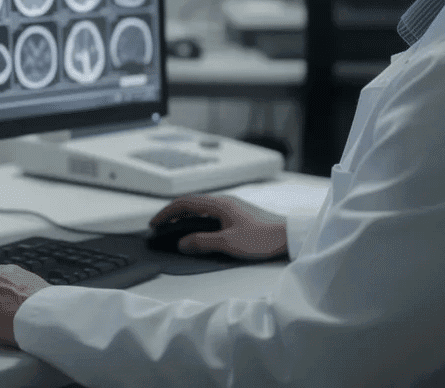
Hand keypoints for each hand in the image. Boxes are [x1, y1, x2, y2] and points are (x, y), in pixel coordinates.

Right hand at [150, 194, 287, 259]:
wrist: (289, 234)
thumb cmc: (263, 237)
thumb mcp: (229, 243)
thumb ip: (202, 242)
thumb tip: (182, 243)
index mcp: (219, 204)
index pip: (185, 203)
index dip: (167, 212)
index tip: (155, 223)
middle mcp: (224, 201)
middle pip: (191, 203)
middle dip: (173, 213)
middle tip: (161, 225)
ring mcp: (232, 207)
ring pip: (201, 208)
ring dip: (185, 216)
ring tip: (176, 229)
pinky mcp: (238, 214)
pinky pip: (211, 213)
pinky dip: (198, 220)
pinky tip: (199, 231)